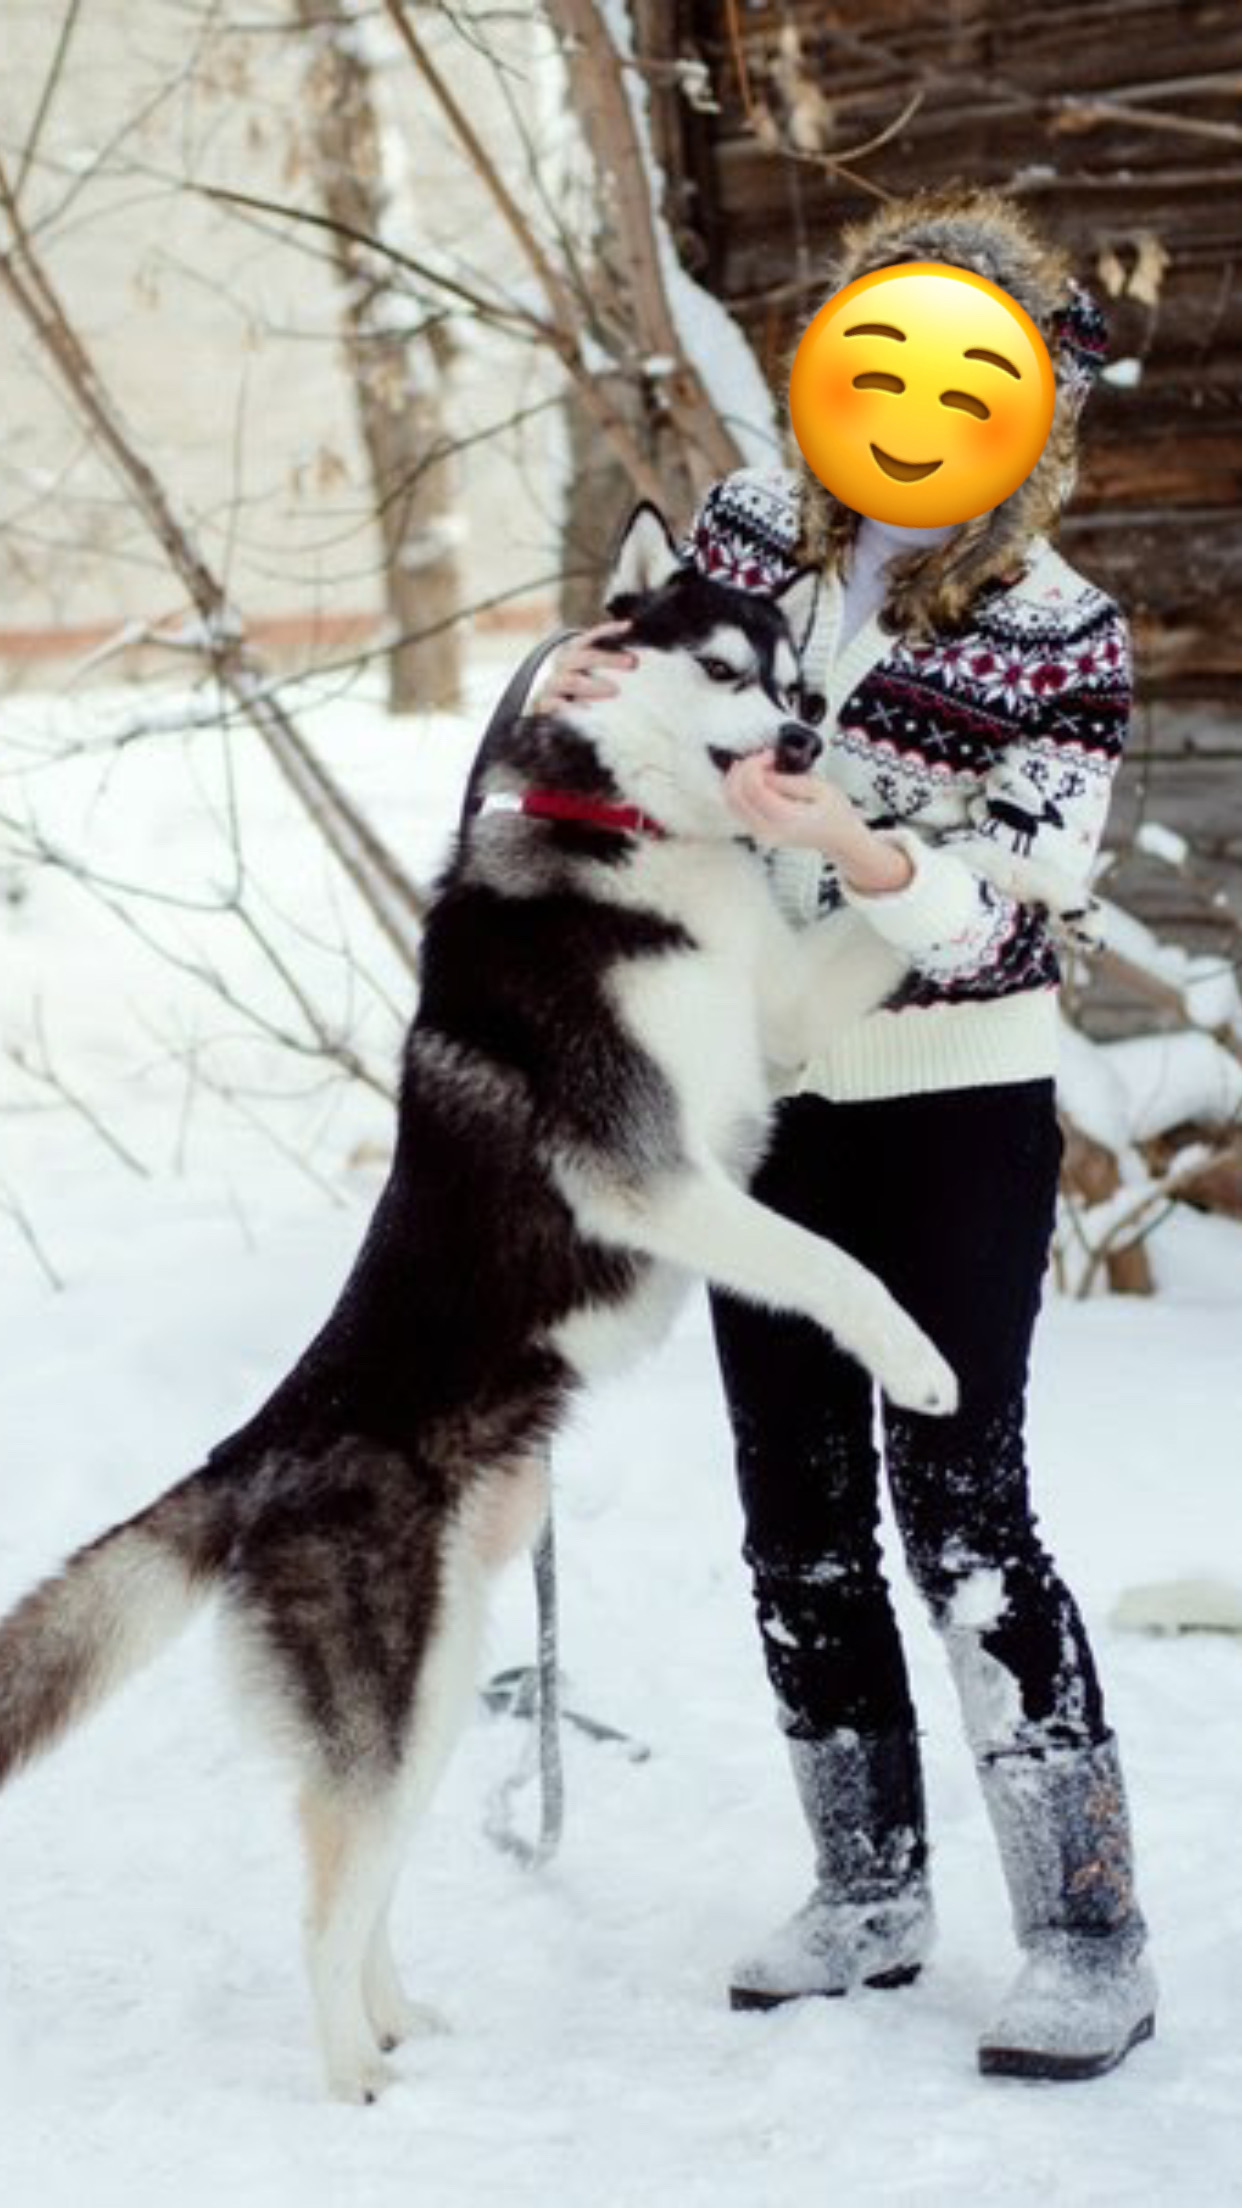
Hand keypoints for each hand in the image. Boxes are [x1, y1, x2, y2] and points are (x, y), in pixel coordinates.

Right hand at [532, 620, 636, 712]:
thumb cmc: (573, 675)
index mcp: (575, 648)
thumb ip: (609, 658)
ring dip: (594, 685)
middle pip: (585, 657)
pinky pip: (558, 704)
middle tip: (632, 663)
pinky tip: (588, 711)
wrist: (540, 693)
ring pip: (572, 681)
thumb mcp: (586, 661)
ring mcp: (554, 681)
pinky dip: (572, 707)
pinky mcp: (547, 701)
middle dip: (609, 659)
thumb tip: (635, 661)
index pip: (592, 636)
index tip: (628, 626)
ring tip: (615, 690)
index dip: (609, 629)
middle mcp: (564, 663)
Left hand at [724, 751, 914, 890]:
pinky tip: (751, 778)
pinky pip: (737, 810)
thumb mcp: (819, 788)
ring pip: (730, 804)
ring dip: (736, 779)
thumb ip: (787, 780)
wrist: (838, 837)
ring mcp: (761, 834)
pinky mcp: (758, 832)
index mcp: (786, 819)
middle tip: (758, 758)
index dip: (754, 765)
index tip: (767, 755)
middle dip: (741, 770)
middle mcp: (769, 830)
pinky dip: (738, 790)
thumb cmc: (834, 814)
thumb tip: (764, 772)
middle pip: (735, 797)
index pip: (753, 790)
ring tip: (755, 766)